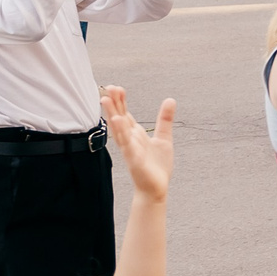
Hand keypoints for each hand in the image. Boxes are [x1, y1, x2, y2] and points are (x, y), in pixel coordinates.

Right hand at [101, 88, 175, 202]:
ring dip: (113, 117)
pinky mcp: (135, 161)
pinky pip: (128, 147)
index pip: (125, 114)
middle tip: (108, 88)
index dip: (120, 101)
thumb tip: (170, 99)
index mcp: (136, 134)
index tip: (115, 87)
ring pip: (119, 131)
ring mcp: (131, 150)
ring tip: (106, 101)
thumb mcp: (164, 138)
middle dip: (114, 104)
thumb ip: (164, 119)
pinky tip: (121, 125)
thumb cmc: (156, 165)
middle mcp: (130, 140)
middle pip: (119, 119)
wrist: (156, 188)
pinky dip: (124, 136)